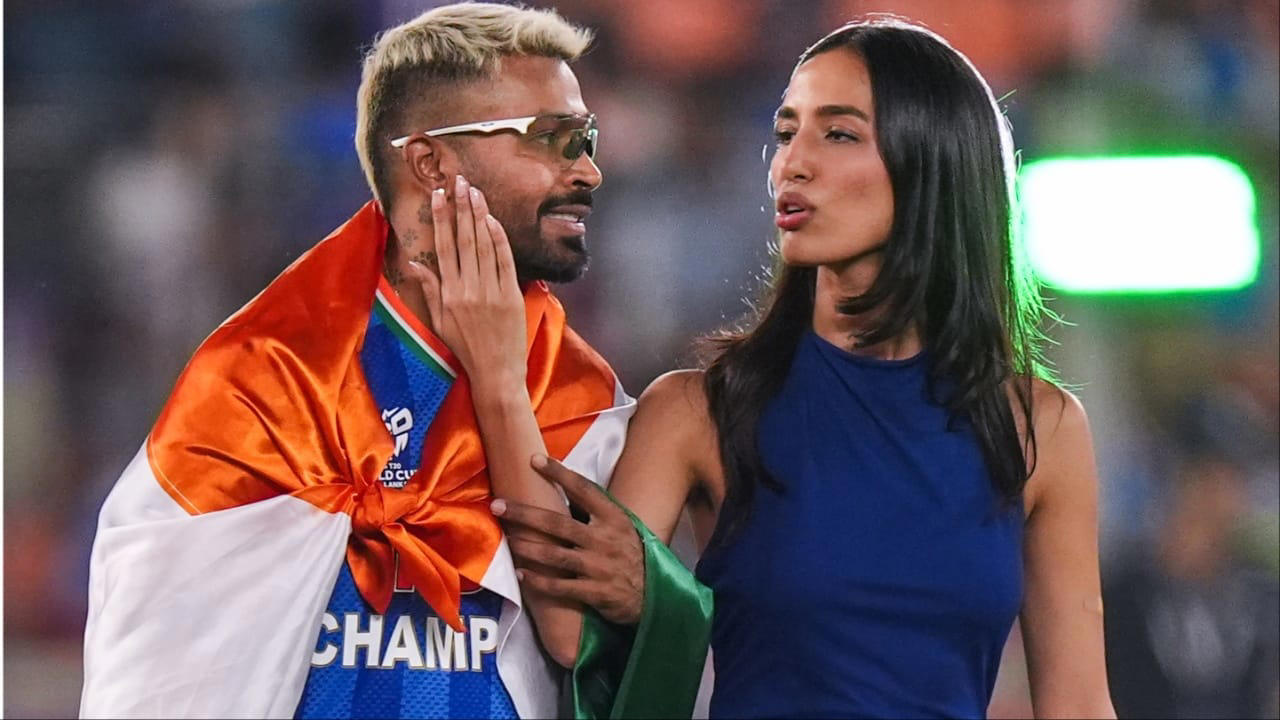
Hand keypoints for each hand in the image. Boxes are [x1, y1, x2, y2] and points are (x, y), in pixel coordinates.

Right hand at [407, 175, 525, 395]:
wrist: (496, 372)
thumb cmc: (465, 348)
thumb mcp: (439, 321)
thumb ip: (429, 289)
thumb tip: (415, 262)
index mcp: (448, 294)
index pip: (442, 248)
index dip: (440, 219)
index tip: (437, 196)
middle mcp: (467, 289)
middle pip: (463, 240)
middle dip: (460, 208)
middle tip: (459, 181)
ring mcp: (490, 291)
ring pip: (484, 246)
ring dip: (479, 216)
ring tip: (474, 192)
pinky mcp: (510, 296)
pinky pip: (504, 261)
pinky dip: (499, 239)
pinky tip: (492, 220)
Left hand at [492, 454, 644, 625]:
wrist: (654, 596)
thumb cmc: (632, 556)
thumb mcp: (623, 527)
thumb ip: (597, 513)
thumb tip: (563, 492)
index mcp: (613, 518)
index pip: (582, 489)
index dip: (558, 474)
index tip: (534, 460)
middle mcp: (605, 539)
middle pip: (556, 523)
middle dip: (523, 514)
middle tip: (497, 505)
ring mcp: (599, 567)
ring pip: (554, 555)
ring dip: (526, 548)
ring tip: (506, 541)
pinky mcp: (595, 592)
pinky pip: (560, 587)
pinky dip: (539, 582)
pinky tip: (522, 575)